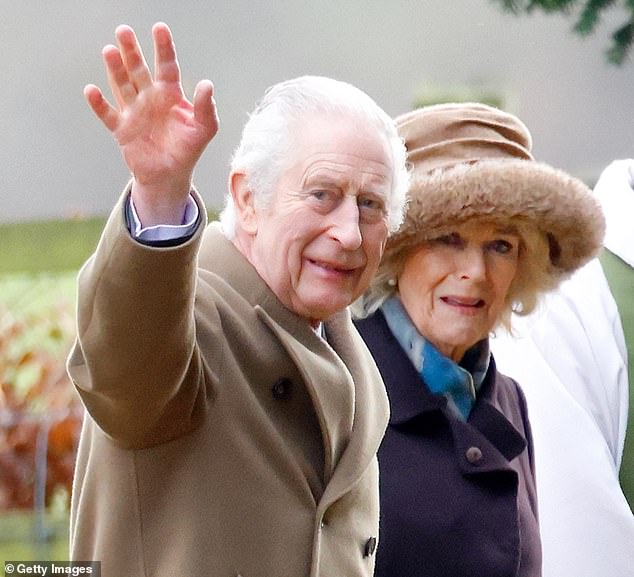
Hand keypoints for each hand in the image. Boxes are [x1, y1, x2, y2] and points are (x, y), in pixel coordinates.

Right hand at [85, 22, 218, 224]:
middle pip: (139, 70)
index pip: (167, 66)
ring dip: (115, 69)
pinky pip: (108, 114)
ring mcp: (134, 111)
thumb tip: (206, 85)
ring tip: (109, 51)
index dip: (163, 48)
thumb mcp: (204, 129)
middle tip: (124, 31)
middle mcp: (149, 98)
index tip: (159, 28)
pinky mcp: (122, 129)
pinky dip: (99, 104)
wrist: (170, 175)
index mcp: (170, 94)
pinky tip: (92, 90)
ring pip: (122, 85)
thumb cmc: (188, 149)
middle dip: (132, 51)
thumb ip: (206, 107)